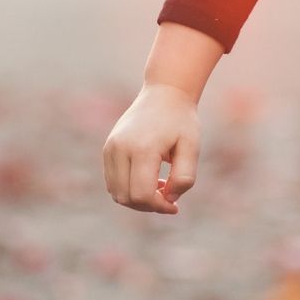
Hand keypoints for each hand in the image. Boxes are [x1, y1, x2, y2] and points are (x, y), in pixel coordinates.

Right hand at [102, 82, 198, 215]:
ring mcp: (110, 147)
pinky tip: (148, 179)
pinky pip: (112, 182)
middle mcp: (120, 148)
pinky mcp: (108, 148)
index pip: (141, 195)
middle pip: (126, 197)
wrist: (165, 93)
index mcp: (142, 148)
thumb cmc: (181, 121)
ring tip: (159, 185)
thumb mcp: (192, 147)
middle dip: (148, 205)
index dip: (159, 206)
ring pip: (116, 193)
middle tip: (169, 196)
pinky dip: (128, 189)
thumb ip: (184, 177)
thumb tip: (169, 199)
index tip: (175, 204)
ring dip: (137, 198)